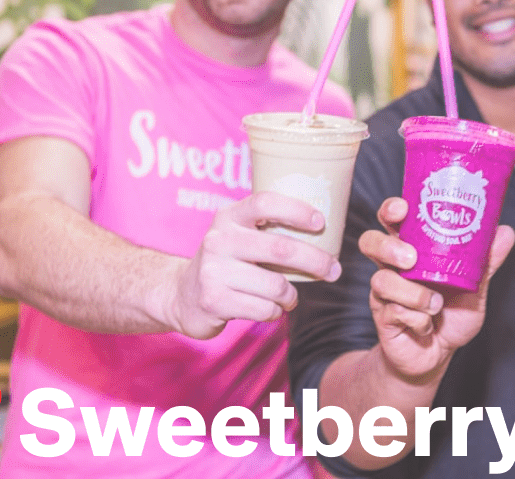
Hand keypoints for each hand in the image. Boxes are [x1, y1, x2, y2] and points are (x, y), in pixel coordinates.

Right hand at [166, 191, 341, 338]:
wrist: (181, 296)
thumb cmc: (226, 262)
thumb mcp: (238, 235)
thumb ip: (268, 228)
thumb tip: (324, 231)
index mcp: (229, 216)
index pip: (265, 203)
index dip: (297, 210)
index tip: (321, 222)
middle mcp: (219, 240)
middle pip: (281, 247)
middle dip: (316, 260)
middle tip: (333, 270)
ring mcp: (214, 271)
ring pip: (276, 285)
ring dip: (292, 295)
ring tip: (289, 296)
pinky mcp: (214, 300)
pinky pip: (264, 308)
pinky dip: (275, 311)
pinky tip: (269, 308)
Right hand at [359, 197, 514, 381]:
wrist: (438, 355)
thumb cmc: (452, 314)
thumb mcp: (475, 287)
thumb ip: (486, 261)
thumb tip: (505, 232)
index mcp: (413, 249)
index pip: (393, 220)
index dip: (391, 209)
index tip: (403, 208)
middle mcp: (394, 267)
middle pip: (371, 242)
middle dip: (387, 246)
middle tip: (410, 258)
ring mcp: (385, 292)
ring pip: (381, 279)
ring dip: (413, 293)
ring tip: (435, 304)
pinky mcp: (383, 317)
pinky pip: (393, 311)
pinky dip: (417, 318)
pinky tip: (427, 325)